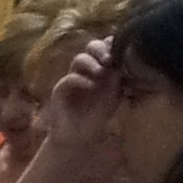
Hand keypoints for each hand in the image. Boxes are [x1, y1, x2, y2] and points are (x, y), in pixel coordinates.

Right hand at [38, 37, 119, 154]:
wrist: (80, 137)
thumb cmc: (98, 115)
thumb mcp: (115, 95)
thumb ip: (118, 77)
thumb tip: (122, 59)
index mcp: (101, 67)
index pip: (104, 47)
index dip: (111, 45)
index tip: (120, 51)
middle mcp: (86, 70)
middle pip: (91, 47)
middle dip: (100, 49)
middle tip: (109, 59)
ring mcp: (72, 78)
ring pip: (79, 59)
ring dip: (91, 63)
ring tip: (100, 73)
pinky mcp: (60, 90)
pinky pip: (69, 78)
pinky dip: (81, 80)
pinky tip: (90, 86)